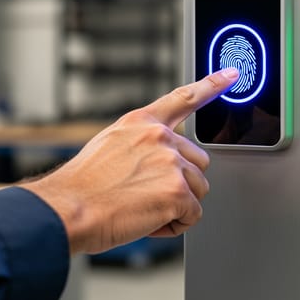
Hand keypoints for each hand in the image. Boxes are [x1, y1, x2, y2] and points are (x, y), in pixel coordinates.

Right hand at [22, 68, 237, 254]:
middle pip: (198, 162)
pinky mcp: (177, 191)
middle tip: (146, 193)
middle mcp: (160, 137)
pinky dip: (175, 225)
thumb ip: (140, 143)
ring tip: (142, 208)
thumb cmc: (82, 187)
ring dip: (177, 205)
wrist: (67, 210)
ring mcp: (171, 163)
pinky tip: (148, 222)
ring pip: (198, 190)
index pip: (183, 98)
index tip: (232, 75)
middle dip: (181, 182)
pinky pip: (192, 215)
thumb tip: (159, 159)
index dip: (212, 85)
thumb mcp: (109, 145)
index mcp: (142, 122)